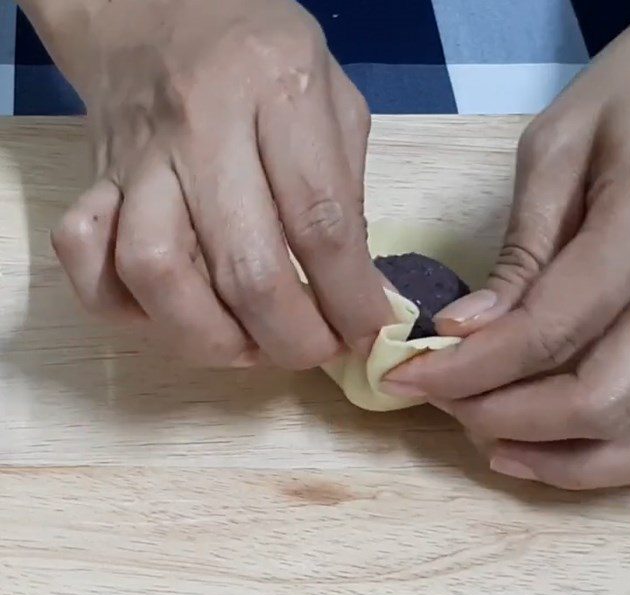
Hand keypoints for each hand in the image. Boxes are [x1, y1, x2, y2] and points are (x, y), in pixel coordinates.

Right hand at [34, 0, 390, 366]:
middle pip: (245, 269)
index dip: (350, 299)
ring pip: (157, 274)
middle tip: (315, 352)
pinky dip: (125, 308)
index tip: (368, 334)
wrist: (157, 8)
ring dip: (210, 338)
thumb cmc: (263, 57)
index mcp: (279, 93)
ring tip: (248, 346)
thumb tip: (361, 292)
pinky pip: (87, 260)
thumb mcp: (334, 100)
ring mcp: (140, 159)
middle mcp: (203, 128)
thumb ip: (351, 192)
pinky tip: (173, 314)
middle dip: (291, 339)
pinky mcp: (95, 182)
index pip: (321, 223)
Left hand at [386, 0, 629, 488]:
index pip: (551, 329)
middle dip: (507, 418)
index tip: (410, 378)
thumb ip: (521, 250)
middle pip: (604, 396)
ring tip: (498, 447)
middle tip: (446, 404)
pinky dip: (628, 454)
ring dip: (572, 460)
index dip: (470, 368)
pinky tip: (565, 442)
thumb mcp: (559, 143)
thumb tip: (468, 332)